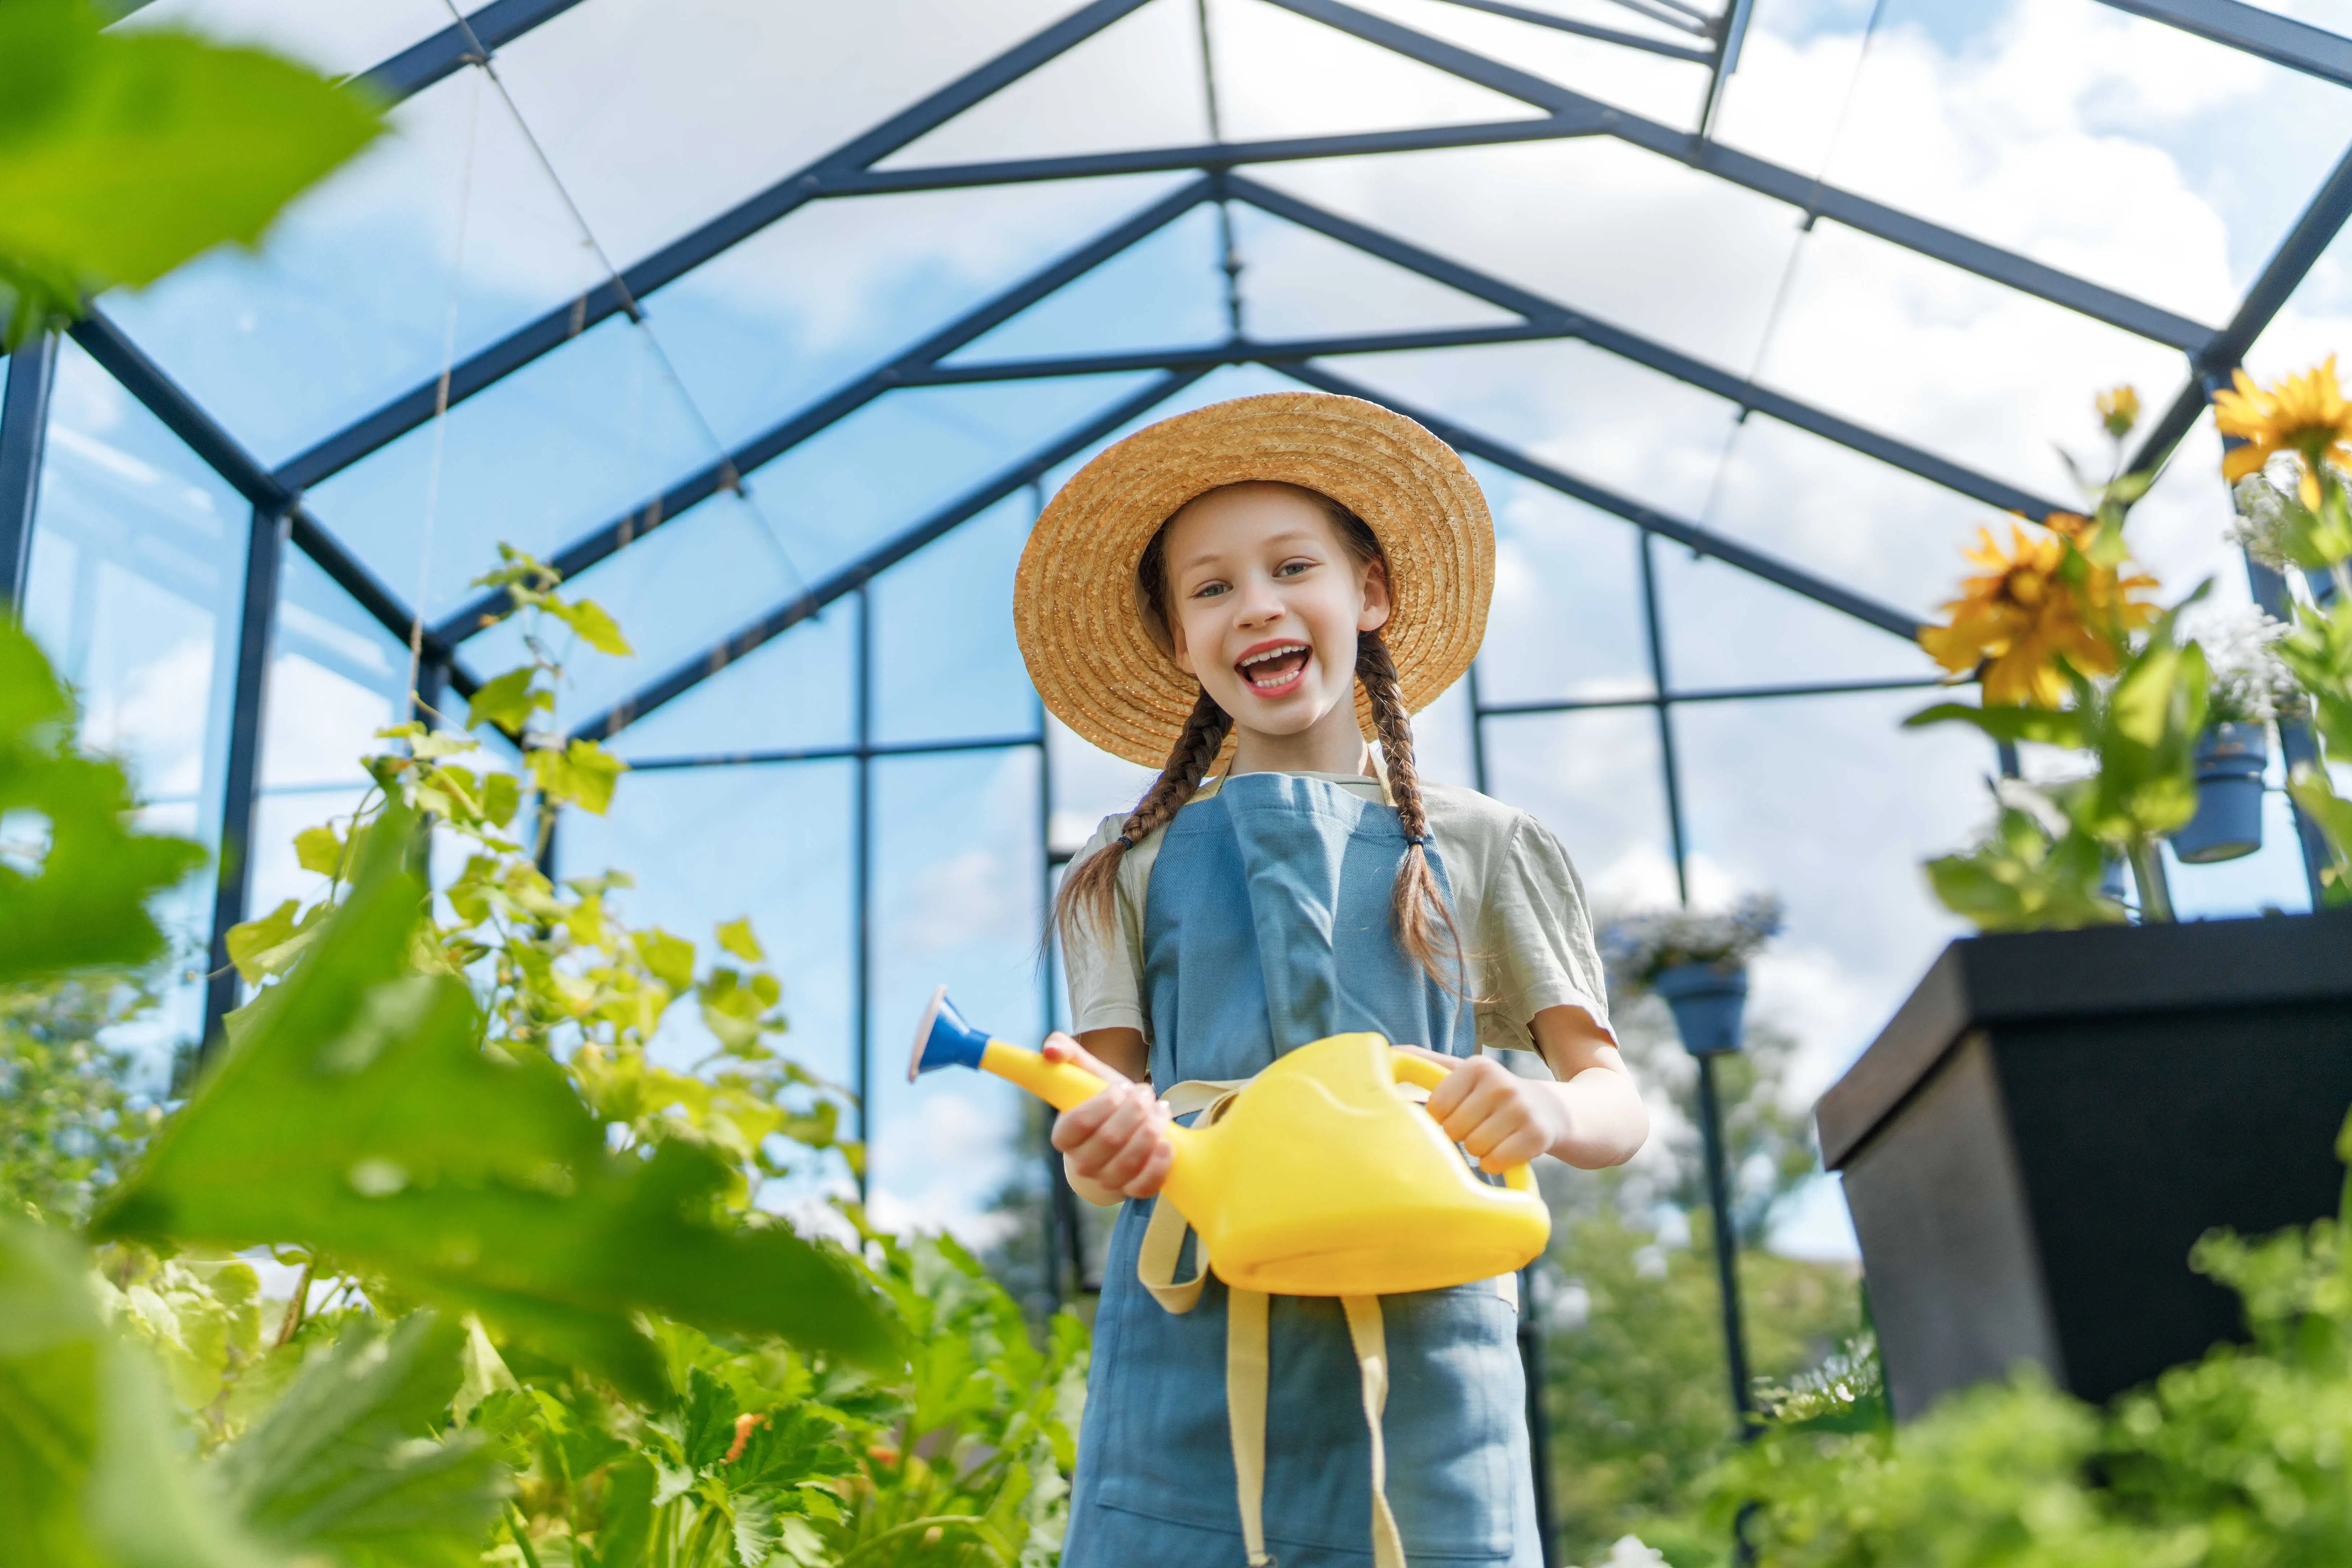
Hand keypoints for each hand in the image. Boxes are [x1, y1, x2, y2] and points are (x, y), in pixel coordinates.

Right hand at [1044, 1032, 1174, 1198]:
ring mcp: (1107, 1180)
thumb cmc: (1104, 1101)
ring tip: (1160, 1111)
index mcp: (1064, 1136)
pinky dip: (1158, 1164)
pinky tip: (1167, 1143)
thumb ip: (1065, 1054)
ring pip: (1128, 1162)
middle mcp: (1082, 1163)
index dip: (1104, 1104)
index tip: (1121, 1087)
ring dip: (1150, 1131)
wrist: (1124, 1131)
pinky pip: (1144, 1186)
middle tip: (1145, 1094)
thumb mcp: (1086, 1074)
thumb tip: (1050, 1050)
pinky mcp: (1132, 1191)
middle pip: (1109, 1139)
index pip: (1078, 1123)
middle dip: (1135, 1111)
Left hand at [1402, 1047, 1571, 1173]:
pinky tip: (1505, 1149)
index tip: (1458, 1112)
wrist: (1550, 1111)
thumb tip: (1389, 1051)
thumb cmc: (1493, 1095)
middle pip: (1453, 1130)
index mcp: (1476, 1066)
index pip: (1435, 1107)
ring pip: (1474, 1148)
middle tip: (1479, 1125)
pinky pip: (1495, 1163)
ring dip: (1479, 1150)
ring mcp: (1521, 1109)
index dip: (1442, 1118)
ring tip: (1493, 1135)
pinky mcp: (1536, 1136)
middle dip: (1461, 1134)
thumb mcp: (1465, 1073)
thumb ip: (1427, 1063)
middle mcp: (1500, 1084)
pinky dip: (1495, 1163)